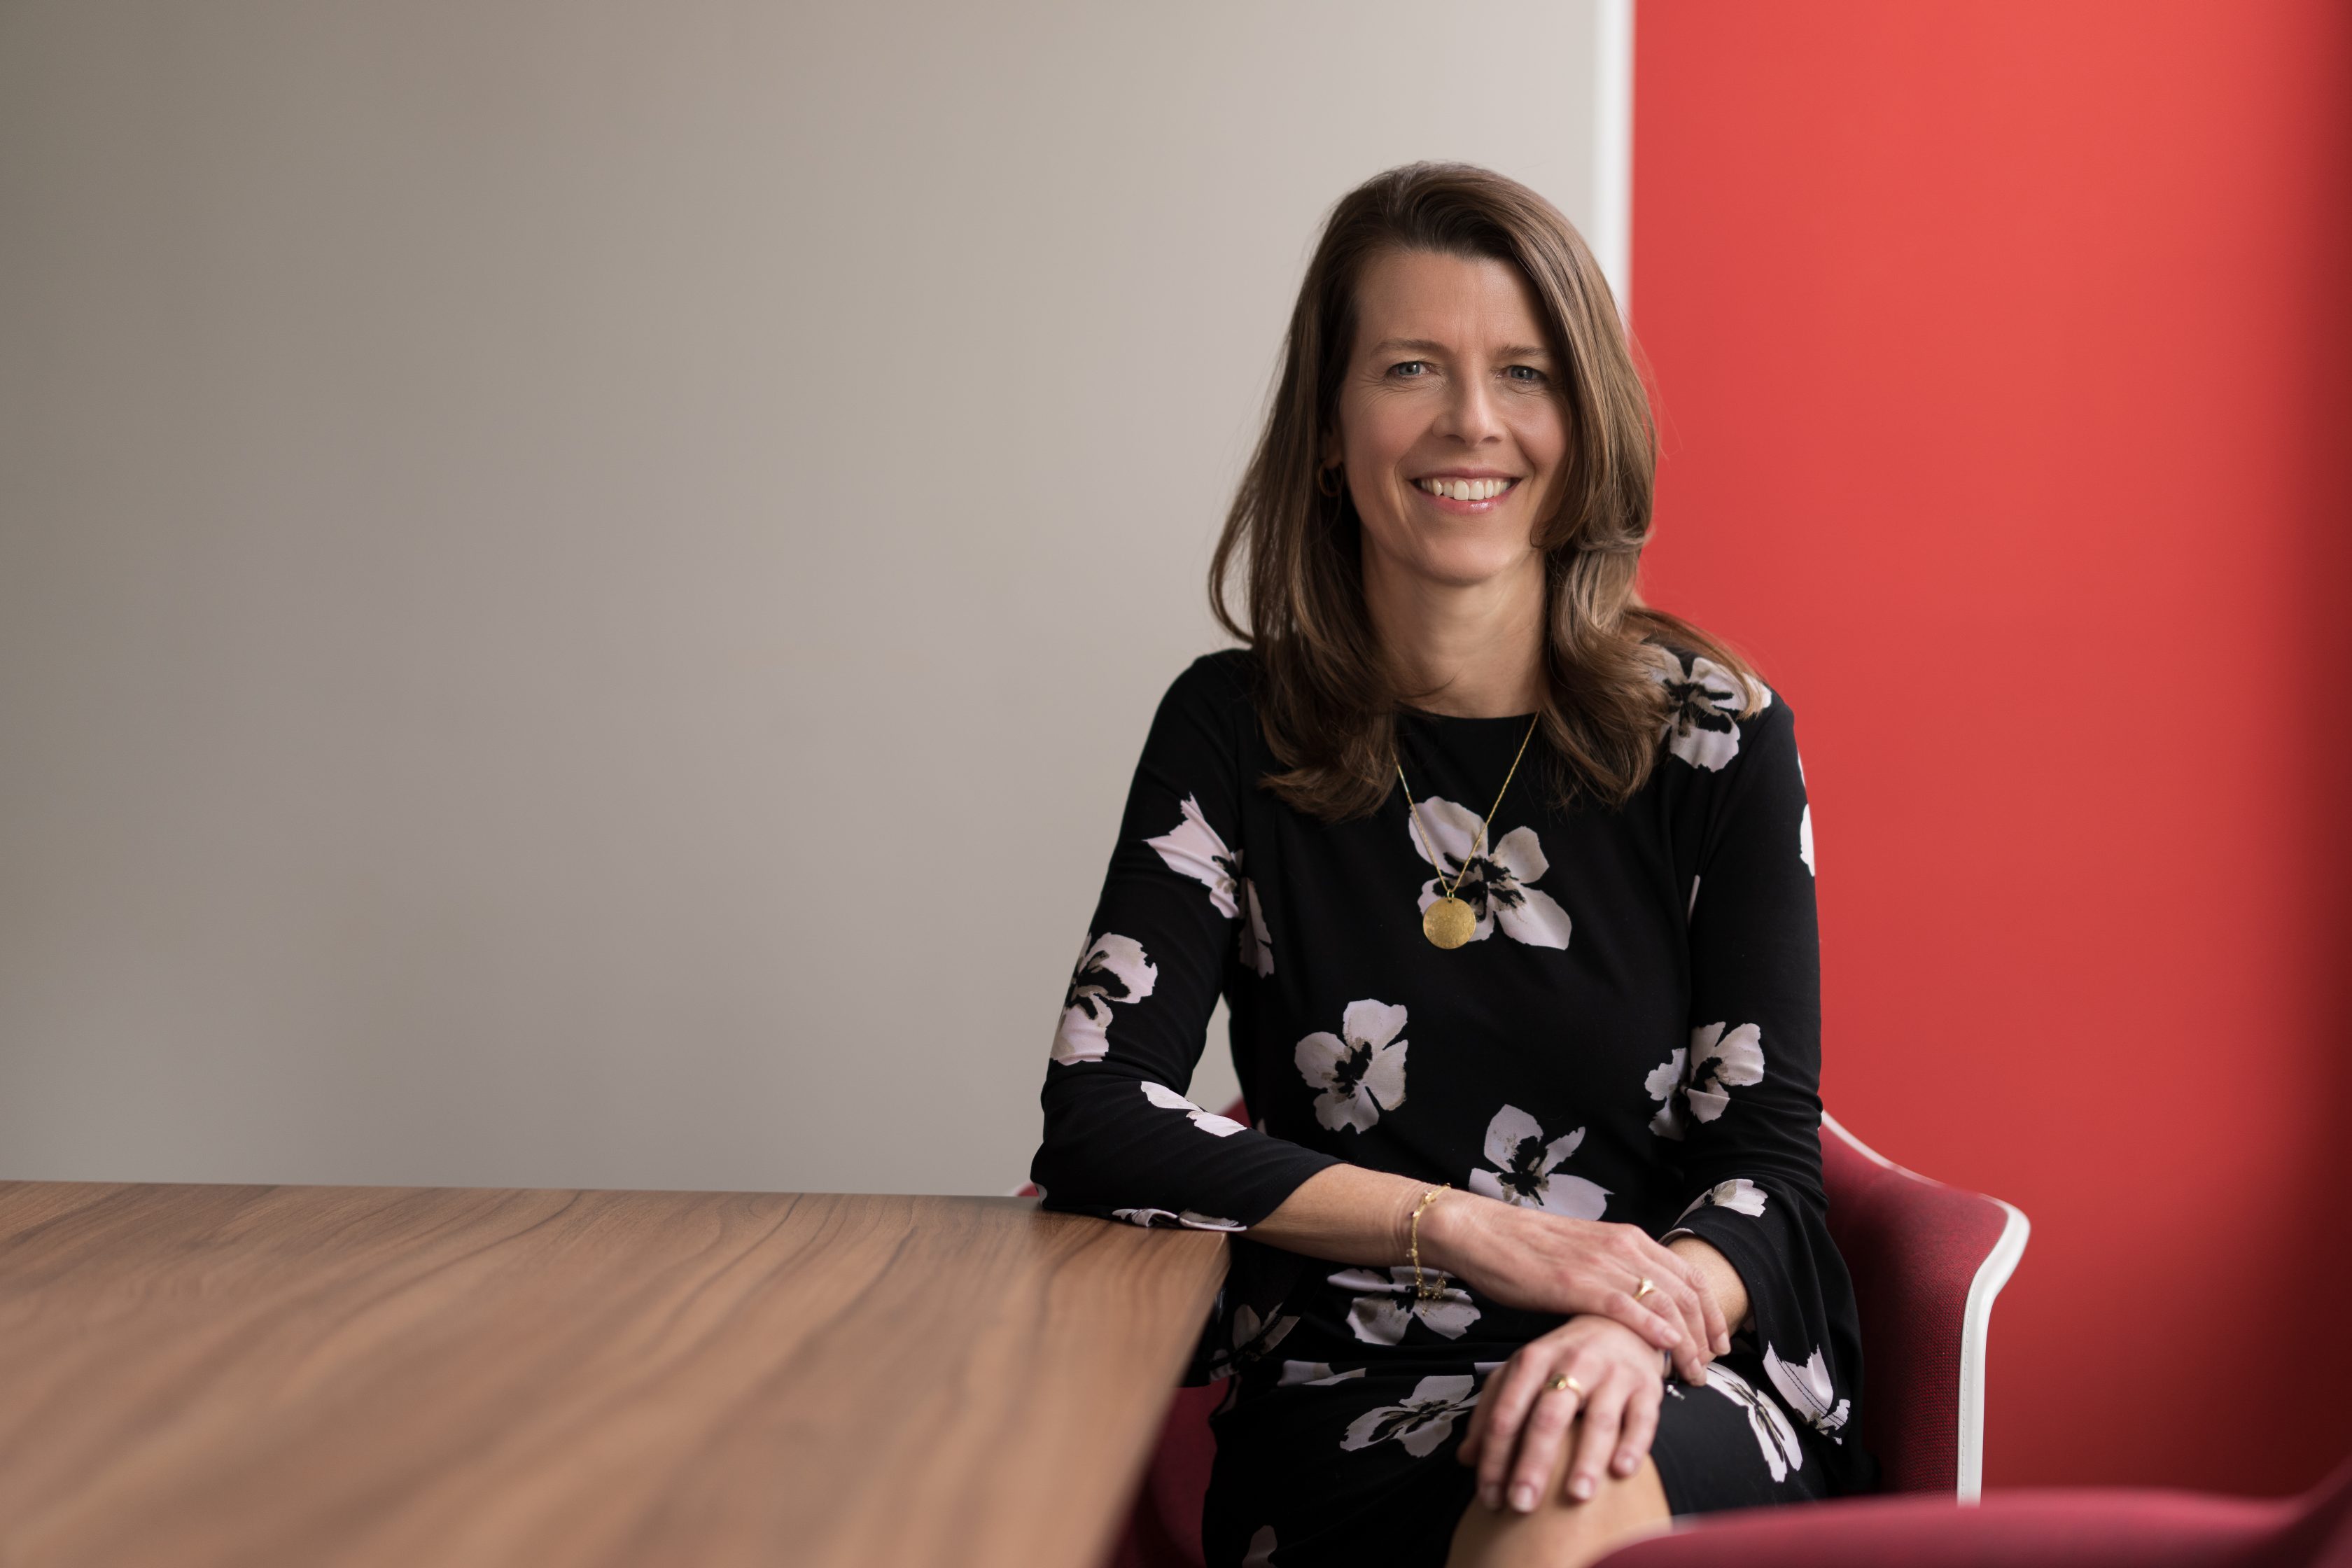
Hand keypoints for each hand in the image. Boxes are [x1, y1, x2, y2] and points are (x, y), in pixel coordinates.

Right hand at [1422, 1194, 1728, 1384]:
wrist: (1481, 1233)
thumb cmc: (1527, 1250)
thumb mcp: (1585, 1255)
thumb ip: (1616, 1275)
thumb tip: (1641, 1308)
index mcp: (1628, 1238)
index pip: (1689, 1275)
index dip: (1710, 1312)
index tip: (1720, 1344)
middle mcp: (1623, 1246)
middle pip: (1685, 1293)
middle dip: (1705, 1335)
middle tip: (1711, 1369)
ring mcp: (1600, 1263)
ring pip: (1663, 1303)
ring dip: (1687, 1343)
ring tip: (1694, 1375)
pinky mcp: (1575, 1282)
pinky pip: (1625, 1306)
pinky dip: (1652, 1328)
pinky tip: (1666, 1349)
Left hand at [1455, 1314, 1667, 1512]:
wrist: (1619, 1322)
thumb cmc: (1562, 1358)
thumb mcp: (1521, 1373)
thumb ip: (1491, 1411)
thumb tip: (1466, 1459)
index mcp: (1533, 1360)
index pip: (1506, 1414)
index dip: (1495, 1458)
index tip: (1491, 1499)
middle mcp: (1572, 1363)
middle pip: (1548, 1417)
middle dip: (1533, 1463)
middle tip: (1522, 1504)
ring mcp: (1612, 1374)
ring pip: (1598, 1420)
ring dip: (1586, 1459)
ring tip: (1575, 1496)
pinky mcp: (1646, 1387)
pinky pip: (1642, 1419)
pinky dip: (1633, 1445)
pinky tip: (1621, 1472)